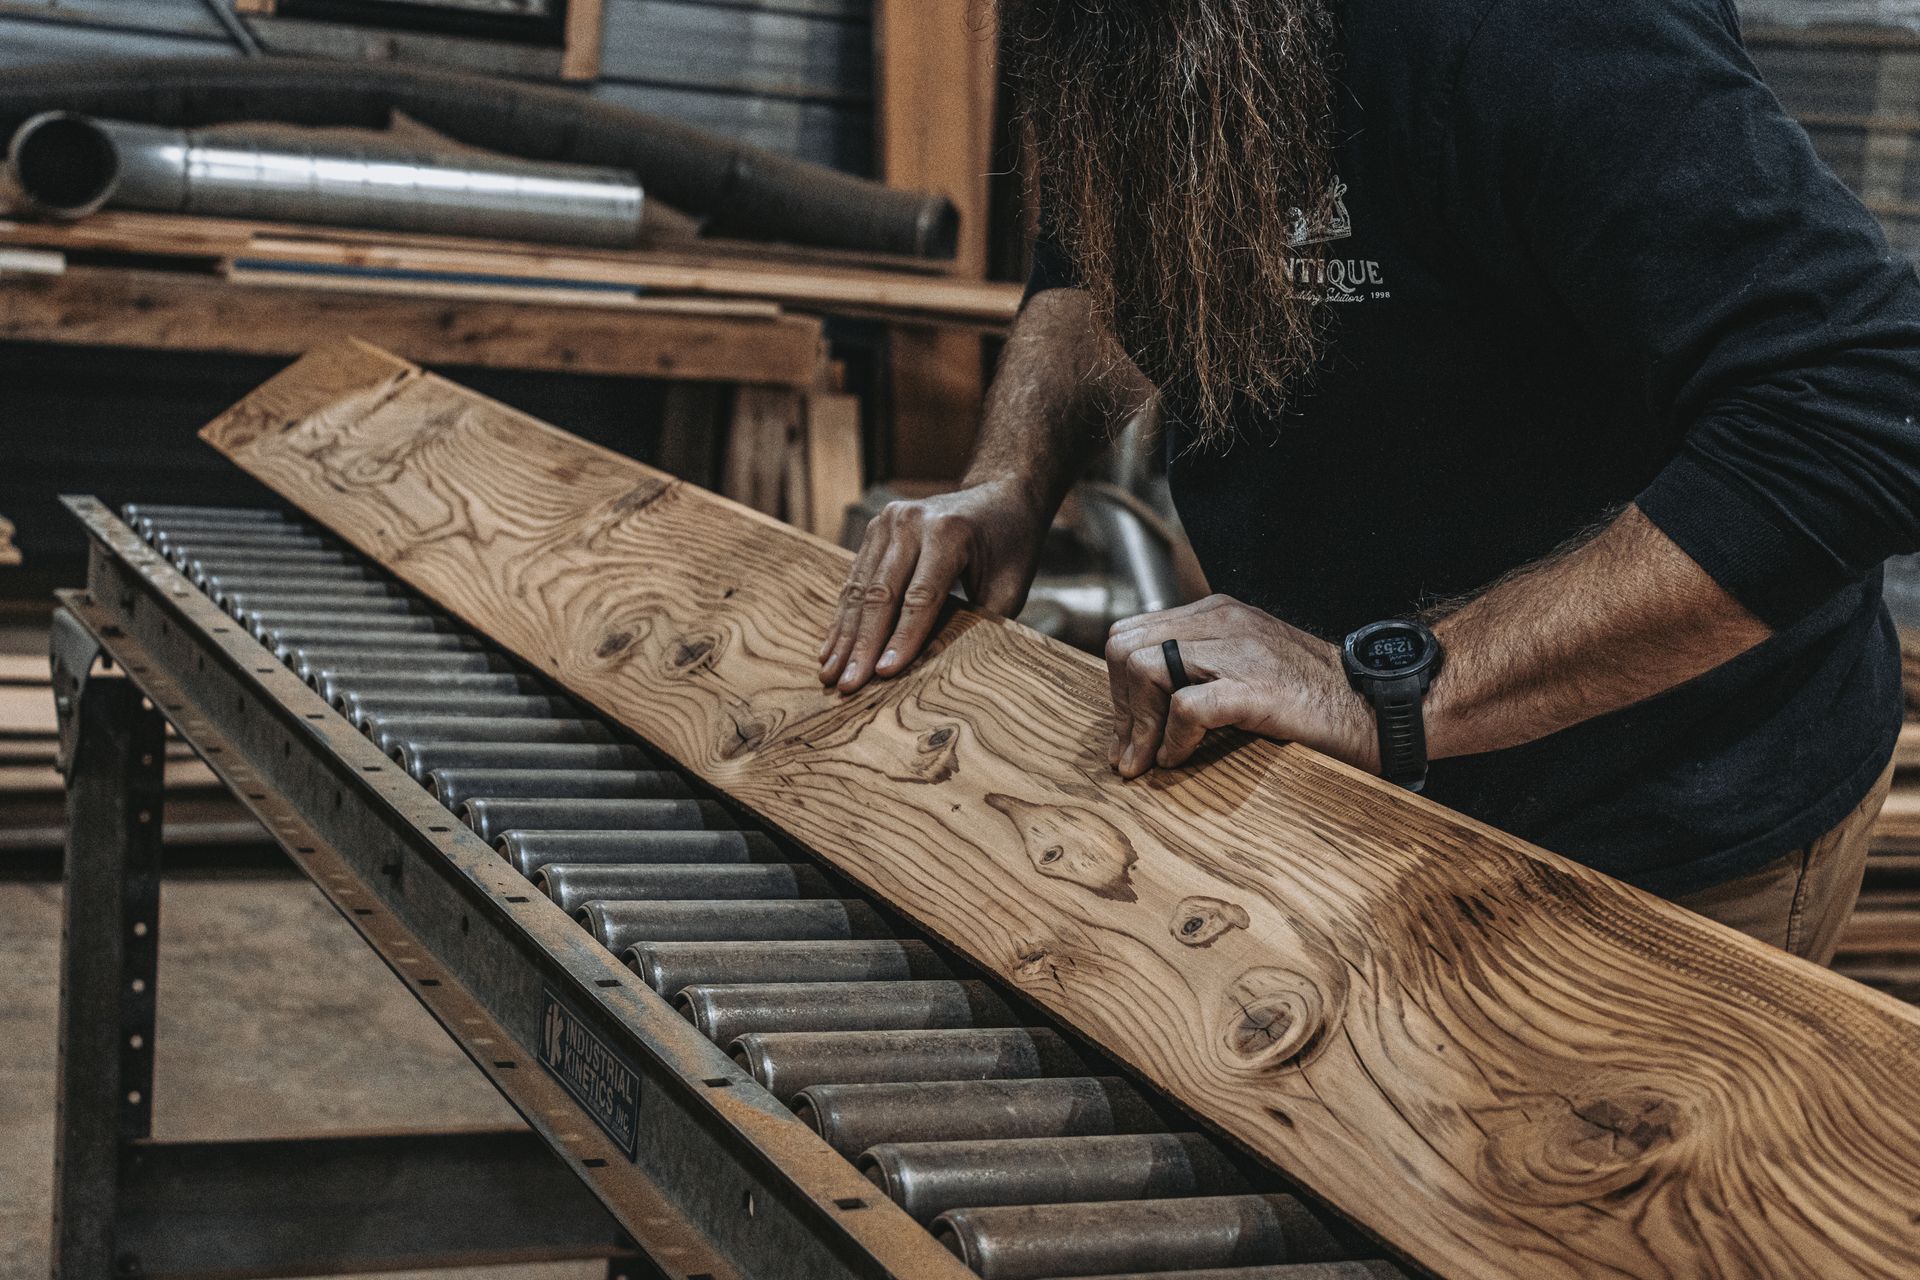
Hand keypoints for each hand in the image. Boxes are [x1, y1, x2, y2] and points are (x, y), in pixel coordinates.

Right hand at [821, 480, 1048, 691]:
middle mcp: (912, 523)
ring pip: (861, 588)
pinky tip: (831, 647)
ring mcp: (888, 522)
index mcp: (948, 534)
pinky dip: (843, 616)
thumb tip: (954, 670)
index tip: (885, 673)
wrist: (998, 493)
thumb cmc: (1010, 544)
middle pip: (882, 594)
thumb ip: (985, 621)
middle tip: (847, 685)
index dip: (902, 638)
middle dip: (863, 645)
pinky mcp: (875, 528)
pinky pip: (856, 578)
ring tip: (830, 674)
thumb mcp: (1011, 583)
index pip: (921, 597)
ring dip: (845, 636)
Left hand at [1103, 595, 1376, 778]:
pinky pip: (1186, 707)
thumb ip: (1199, 669)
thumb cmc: (1313, 698)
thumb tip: (1140, 707)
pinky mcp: (1256, 688)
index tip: (1127, 729)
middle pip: (1126, 647)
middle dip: (1119, 705)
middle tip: (1130, 751)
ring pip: (1145, 669)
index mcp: (1216, 614)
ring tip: (1148, 761)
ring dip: (1138, 724)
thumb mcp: (1247, 666)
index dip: (1118, 685)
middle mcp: (1222, 623)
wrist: (1377, 705)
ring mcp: (1240, 652)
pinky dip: (1173, 739)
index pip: (1131, 634)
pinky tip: (1179, 759)